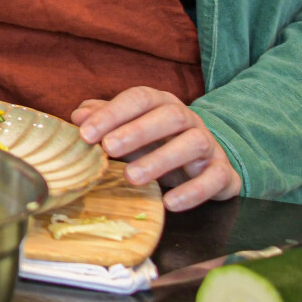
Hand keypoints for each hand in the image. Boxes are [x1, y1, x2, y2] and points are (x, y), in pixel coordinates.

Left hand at [73, 87, 243, 211]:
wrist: (204, 164)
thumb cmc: (156, 143)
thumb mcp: (129, 130)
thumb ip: (105, 121)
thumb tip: (79, 117)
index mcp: (162, 104)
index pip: (140, 98)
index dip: (113, 113)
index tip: (86, 134)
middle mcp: (189, 119)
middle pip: (171, 115)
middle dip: (137, 130)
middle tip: (108, 149)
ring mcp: (209, 145)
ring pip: (195, 142)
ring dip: (162, 159)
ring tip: (132, 177)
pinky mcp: (223, 172)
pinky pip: (216, 177)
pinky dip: (194, 191)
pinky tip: (169, 203)